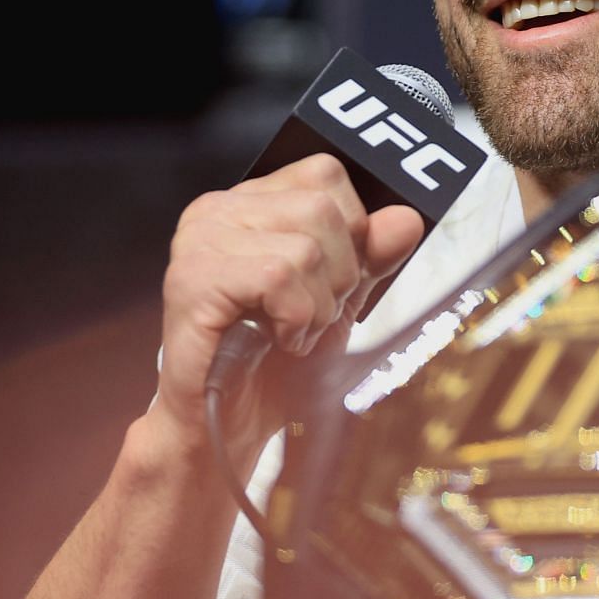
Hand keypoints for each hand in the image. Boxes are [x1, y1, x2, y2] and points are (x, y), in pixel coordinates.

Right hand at [154, 154, 425, 471]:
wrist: (231, 426)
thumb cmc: (275, 363)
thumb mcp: (339, 302)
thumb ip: (371, 256)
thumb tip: (406, 218)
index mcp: (250, 203)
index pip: (325, 172)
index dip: (354, 229)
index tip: (338, 279)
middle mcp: (218, 210)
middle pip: (323, 207)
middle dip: (340, 275)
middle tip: (313, 316)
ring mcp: (199, 241)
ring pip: (306, 245)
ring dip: (318, 305)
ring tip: (293, 332)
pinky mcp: (191, 280)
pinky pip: (277, 276)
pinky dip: (296, 318)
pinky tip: (279, 340)